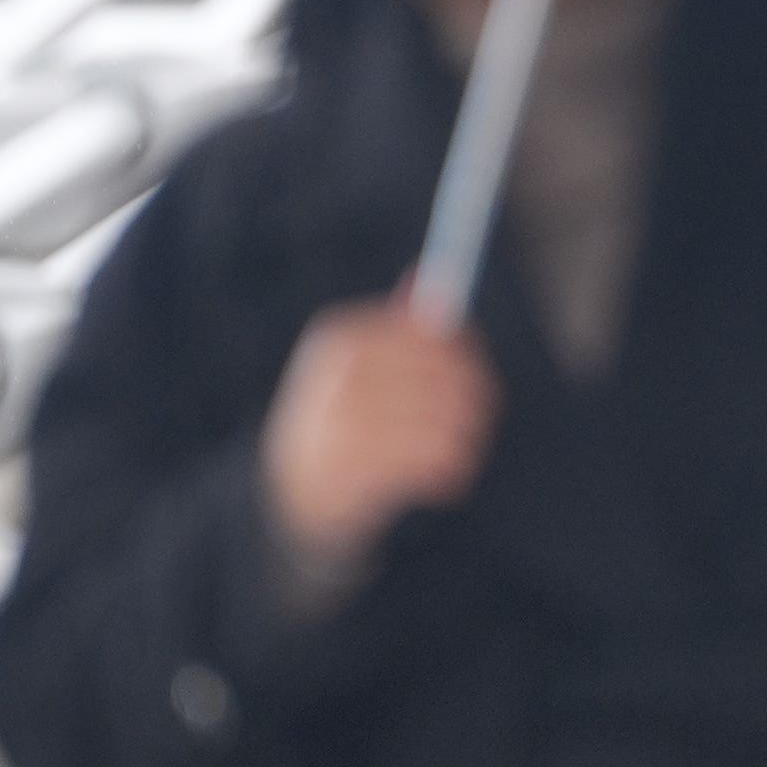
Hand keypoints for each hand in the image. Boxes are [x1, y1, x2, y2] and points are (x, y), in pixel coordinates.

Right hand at [260, 294, 497, 574]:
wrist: (287, 493)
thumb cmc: (337, 420)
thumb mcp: (354, 365)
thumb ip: (396, 325)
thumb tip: (425, 273)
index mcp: (340, 340)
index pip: (426, 332)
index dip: (464, 353)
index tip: (477, 377)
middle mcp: (340, 375)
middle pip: (443, 374)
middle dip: (473, 397)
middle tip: (480, 416)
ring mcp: (345, 423)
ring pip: (445, 420)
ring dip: (464, 439)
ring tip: (460, 450)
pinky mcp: (359, 470)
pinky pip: (433, 461)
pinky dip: (451, 470)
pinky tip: (447, 477)